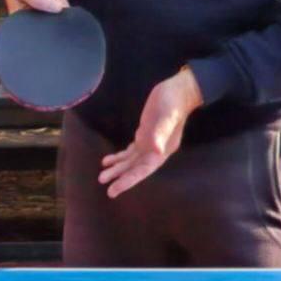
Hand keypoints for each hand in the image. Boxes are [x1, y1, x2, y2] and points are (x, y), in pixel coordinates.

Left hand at [98, 68, 202, 197]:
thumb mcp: (167, 116)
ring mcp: (150, 143)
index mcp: (162, 150)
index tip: (115, 189)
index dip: (129, 180)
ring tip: (102, 176)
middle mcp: (156, 150)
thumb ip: (161, 132)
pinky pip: (130, 151)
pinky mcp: (144, 135)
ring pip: (131, 161)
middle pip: (135, 169)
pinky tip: (108, 161)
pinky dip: (119, 157)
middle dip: (120, 177)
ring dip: (117, 168)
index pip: (143, 170)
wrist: (178, 91)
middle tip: (104, 184)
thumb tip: (155, 149)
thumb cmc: (173, 102)